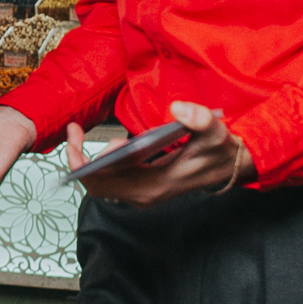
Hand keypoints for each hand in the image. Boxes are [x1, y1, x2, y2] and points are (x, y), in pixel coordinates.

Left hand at [65, 102, 253, 208]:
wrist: (229, 166)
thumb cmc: (219, 150)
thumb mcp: (215, 131)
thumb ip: (200, 118)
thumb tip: (178, 108)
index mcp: (154, 185)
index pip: (103, 182)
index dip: (80, 163)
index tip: (73, 139)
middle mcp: (143, 195)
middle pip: (96, 184)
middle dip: (81, 157)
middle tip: (77, 131)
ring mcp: (142, 194)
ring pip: (102, 183)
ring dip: (96, 159)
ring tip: (115, 139)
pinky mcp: (143, 189)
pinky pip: (112, 181)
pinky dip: (106, 164)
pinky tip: (118, 146)